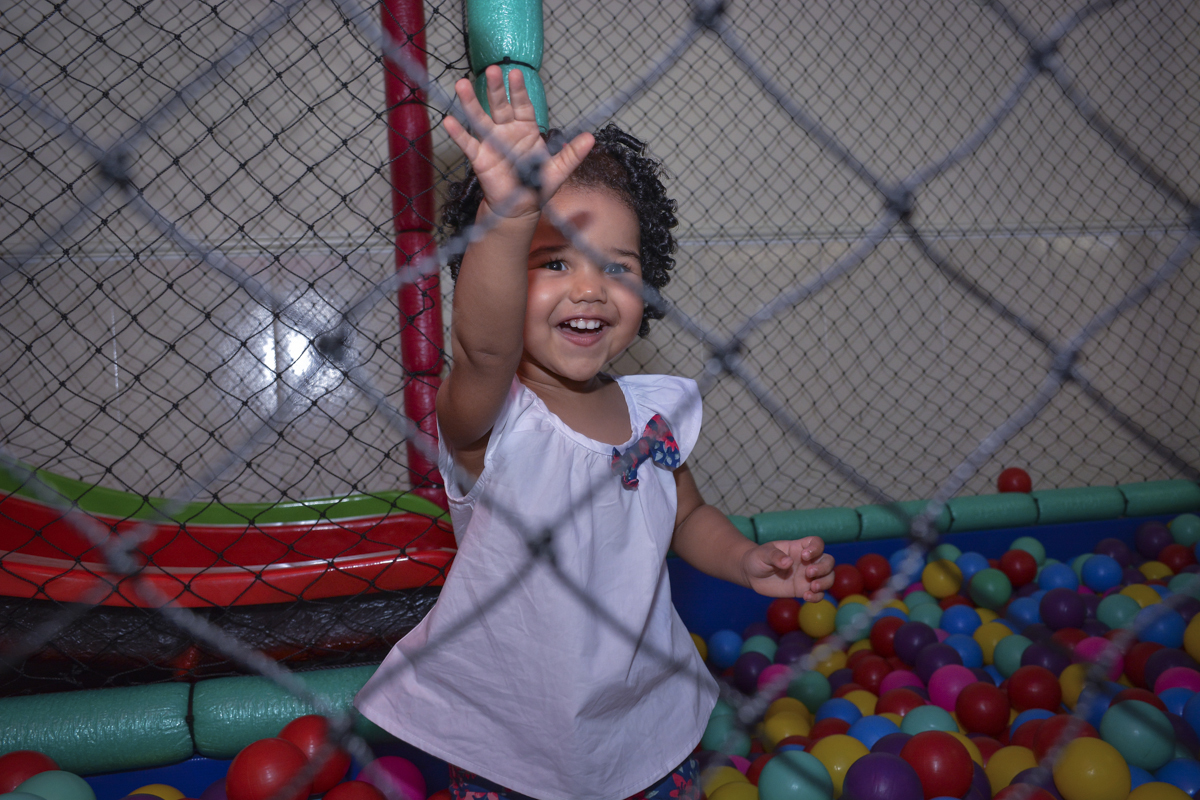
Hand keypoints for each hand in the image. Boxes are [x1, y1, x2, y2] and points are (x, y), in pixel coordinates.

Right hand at [443, 65, 593, 218]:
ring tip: (461, 85)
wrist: (520, 207)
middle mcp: (507, 131)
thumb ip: (572, 153)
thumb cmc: (537, 186)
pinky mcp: (480, 157)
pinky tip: (449, 120)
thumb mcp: (558, 170)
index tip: (516, 74)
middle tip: (492, 70)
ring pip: (480, 118)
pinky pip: (468, 143)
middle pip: (500, 105)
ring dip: (471, 102)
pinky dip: (458, 133)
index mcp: (526, 129)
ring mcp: (492, 142)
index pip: (523, 105)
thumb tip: (591, 138)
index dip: (519, 90)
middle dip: (496, 89)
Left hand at [742, 536, 834, 600]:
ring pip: (828, 578)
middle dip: (823, 568)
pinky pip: (818, 594)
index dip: (816, 548)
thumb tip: (788, 562)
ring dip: (825, 583)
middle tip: (808, 573)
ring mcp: (807, 576)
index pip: (817, 543)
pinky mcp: (803, 590)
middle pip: (828, 561)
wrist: (752, 575)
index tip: (804, 555)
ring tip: (812, 588)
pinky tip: (806, 597)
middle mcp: (807, 561)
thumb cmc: (758, 558)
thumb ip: (775, 556)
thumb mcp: (763, 554)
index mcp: (799, 548)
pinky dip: (817, 596)